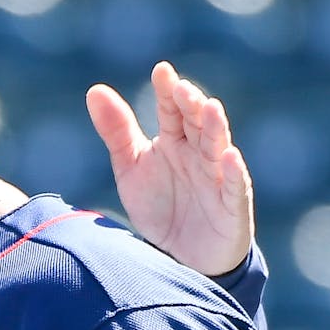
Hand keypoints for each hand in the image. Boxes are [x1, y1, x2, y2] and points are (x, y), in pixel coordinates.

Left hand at [87, 61, 253, 275]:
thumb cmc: (158, 206)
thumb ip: (116, 131)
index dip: (167, 91)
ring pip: (218, 147)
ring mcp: (218, 177)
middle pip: (197, 123)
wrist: (178, 258)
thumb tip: (95, 90)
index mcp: (175, 141)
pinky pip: (234, 186)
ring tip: (209, 108)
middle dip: (192, 105)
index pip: (172, 111)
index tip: (161, 71)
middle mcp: (199, 154)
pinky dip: (233, 171)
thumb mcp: (130, 168)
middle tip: (181, 88)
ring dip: (215, 128)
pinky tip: (228, 156)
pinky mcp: (232, 206)